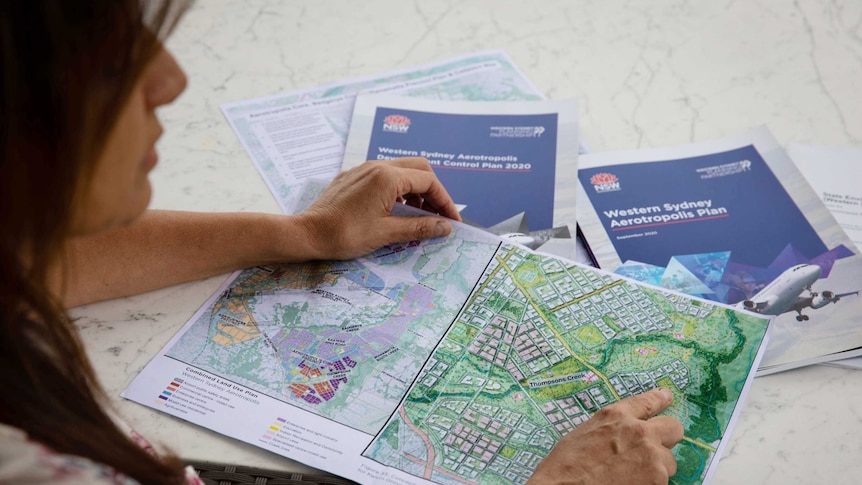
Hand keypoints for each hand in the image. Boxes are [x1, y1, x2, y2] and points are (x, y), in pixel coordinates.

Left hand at [297, 158, 460, 259]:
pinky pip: (384, 176)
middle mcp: (377, 166)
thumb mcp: (386, 233)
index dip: (444, 201)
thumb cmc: (344, 234)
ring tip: (418, 215)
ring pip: (401, 170)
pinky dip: (398, 189)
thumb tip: (445, 227)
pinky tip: (395, 209)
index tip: (451, 220)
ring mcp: (364, 169)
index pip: (429, 181)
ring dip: (415, 190)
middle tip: (437, 215)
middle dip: (433, 190)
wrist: (307, 233)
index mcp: (387, 177)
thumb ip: (419, 227)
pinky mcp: (353, 177)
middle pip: (418, 168)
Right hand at [527, 388, 683, 484]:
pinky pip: (662, 481)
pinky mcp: (656, 480)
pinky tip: (631, 484)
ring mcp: (651, 457)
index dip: (660, 399)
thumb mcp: (585, 433)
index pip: (647, 401)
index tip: (666, 397)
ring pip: (669, 461)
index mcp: (616, 416)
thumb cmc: (566, 466)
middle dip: (666, 439)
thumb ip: (611, 427)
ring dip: (657, 468)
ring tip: (632, 475)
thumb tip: (624, 432)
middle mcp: (638, 431)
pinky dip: (650, 483)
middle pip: (674, 428)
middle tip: (654, 449)